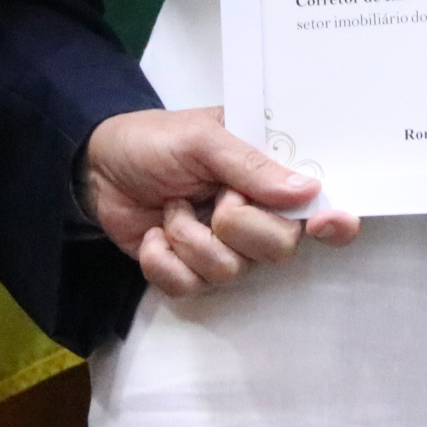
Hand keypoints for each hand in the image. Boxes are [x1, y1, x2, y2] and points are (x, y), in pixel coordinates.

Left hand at [85, 106, 357, 298]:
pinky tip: (152, 235)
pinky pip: (190, 288)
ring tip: (171, 206)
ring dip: (189, 237)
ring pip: (231, 271)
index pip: (318, 203)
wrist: (94, 168)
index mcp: (269, 173)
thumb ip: (251, 165)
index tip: (326, 224)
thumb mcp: (201, 138)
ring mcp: (223, 246)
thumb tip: (308, 190)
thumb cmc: (154, 140)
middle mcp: (256, 213)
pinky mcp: (188, 271)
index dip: (332, 221)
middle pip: (279, 246)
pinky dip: (162, 261)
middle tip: (214, 198)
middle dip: (238, 226)